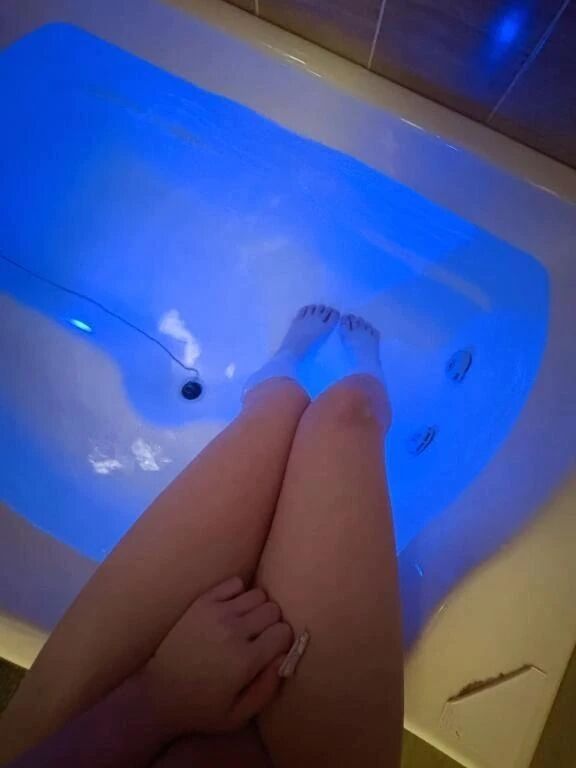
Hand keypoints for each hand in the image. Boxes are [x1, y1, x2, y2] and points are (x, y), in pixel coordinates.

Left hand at [139, 577, 292, 735]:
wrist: (159, 691)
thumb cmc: (202, 708)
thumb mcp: (238, 716)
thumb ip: (268, 688)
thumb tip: (284, 656)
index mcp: (245, 660)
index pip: (284, 632)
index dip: (282, 642)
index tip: (273, 650)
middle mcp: (234, 631)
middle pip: (274, 610)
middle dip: (272, 624)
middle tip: (260, 638)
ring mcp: (217, 612)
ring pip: (258, 595)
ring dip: (258, 609)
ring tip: (247, 624)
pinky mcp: (203, 602)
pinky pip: (235, 583)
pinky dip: (239, 593)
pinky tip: (232, 610)